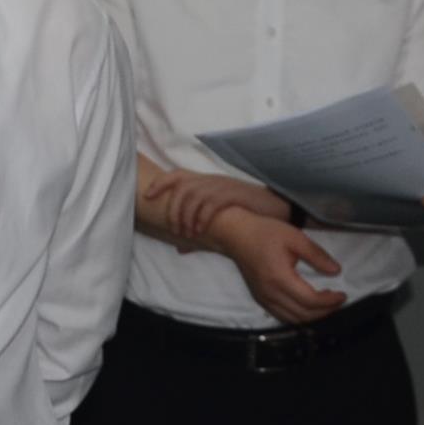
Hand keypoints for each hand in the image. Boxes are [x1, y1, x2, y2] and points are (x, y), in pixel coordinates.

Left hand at [154, 171, 290, 246]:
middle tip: (174, 229)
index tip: (147, 196)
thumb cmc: (245, 214)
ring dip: (186, 215)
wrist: (276, 208)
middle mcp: (212, 181)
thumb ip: (199, 231)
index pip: (177, 174)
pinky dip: (202, 217)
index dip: (160, 182)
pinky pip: (212, 203)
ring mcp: (223, 186)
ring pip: (195, 195)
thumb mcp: (219, 220)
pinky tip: (200, 230)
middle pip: (182, 187)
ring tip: (187, 233)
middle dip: (173, 208)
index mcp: (206, 182)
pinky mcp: (235, 195)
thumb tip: (180, 249)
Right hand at [213, 209, 347, 323]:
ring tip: (326, 305)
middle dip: (325, 311)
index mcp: (280, 278)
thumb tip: (336, 271)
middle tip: (338, 301)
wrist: (235, 235)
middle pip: (303, 315)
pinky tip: (308, 306)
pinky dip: (299, 316)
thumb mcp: (295, 237)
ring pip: (293, 319)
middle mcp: (270, 294)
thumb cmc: (265, 232)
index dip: (330, 301)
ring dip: (313, 316)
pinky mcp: (260, 299)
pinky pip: (282, 316)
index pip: (310, 300)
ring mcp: (263, 299)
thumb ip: (317, 255)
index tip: (343, 295)